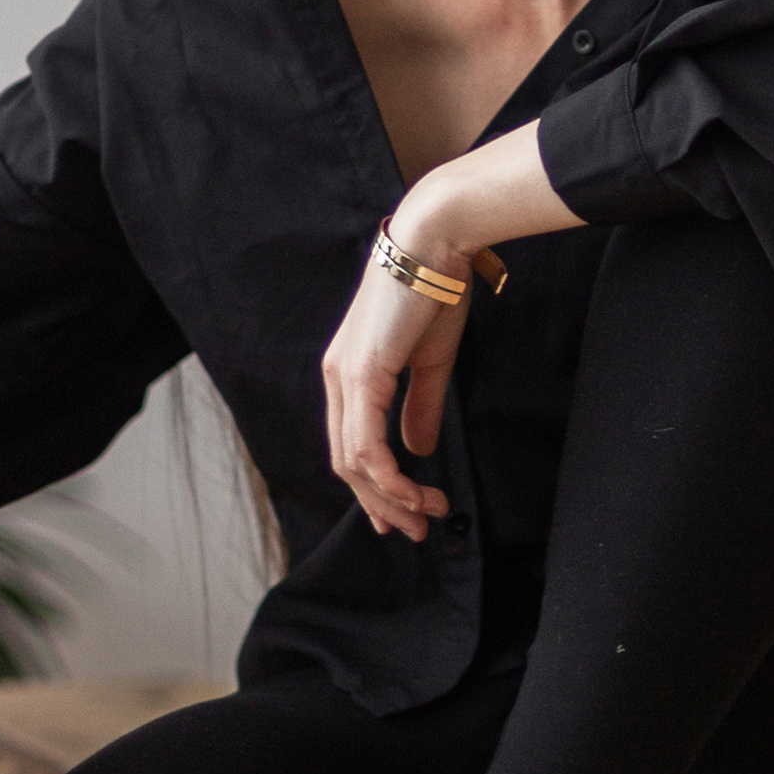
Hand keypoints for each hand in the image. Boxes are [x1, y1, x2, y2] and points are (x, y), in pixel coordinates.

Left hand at [319, 124, 583, 539]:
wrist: (436, 242)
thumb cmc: (437, 289)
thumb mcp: (430, 360)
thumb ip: (419, 407)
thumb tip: (418, 450)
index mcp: (349, 372)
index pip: (351, 445)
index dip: (375, 487)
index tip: (406, 514)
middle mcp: (337, 378)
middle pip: (347, 463)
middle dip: (383, 504)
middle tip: (417, 530)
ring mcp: (345, 377)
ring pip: (354, 461)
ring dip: (391, 497)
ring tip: (426, 515)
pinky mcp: (363, 374)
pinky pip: (366, 444)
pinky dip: (388, 477)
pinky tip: (413, 492)